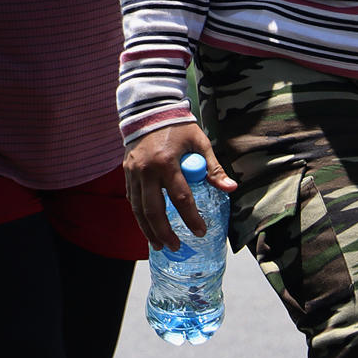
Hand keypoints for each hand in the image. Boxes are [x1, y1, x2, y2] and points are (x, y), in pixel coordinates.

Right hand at [123, 122, 234, 251]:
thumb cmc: (178, 126)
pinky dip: (140, 215)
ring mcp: (133, 172)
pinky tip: (148, 227)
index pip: (180, 197)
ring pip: (138, 209)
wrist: (149, 110)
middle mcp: (146, 170)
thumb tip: (231, 188)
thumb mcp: (199, 142)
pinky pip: (132, 199)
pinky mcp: (126, 173)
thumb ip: (213, 167)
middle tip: (176, 246)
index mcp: (166, 162)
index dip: (191, 218)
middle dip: (164, 232)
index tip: (200, 232)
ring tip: (160, 245)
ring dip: (148, 230)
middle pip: (153, 210)